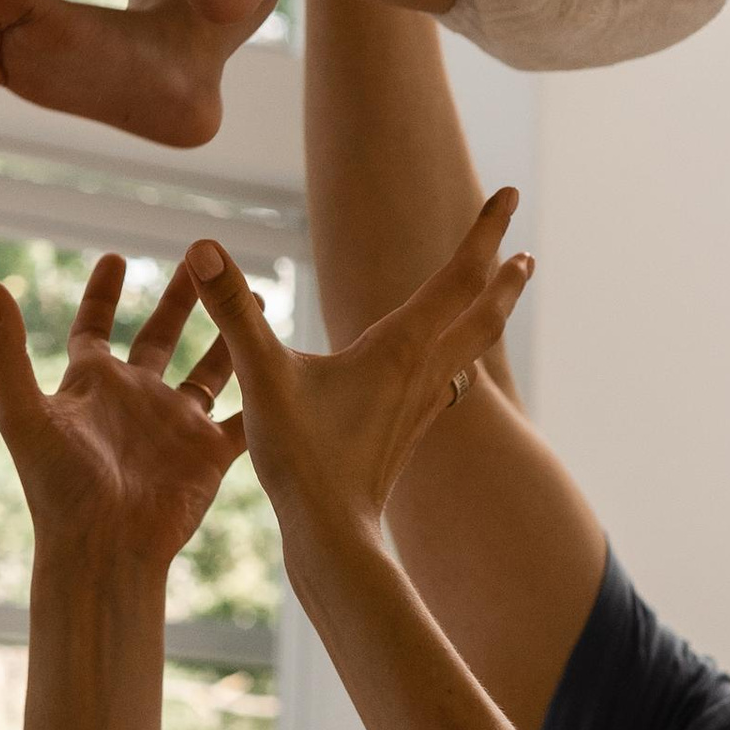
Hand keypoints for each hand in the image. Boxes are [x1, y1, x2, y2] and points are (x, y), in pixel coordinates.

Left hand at [0, 255, 239, 569]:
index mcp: (92, 387)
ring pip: (210, 369)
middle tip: (202, 260)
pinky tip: (286, 364)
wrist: (103, 550)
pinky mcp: (209, 454)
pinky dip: (264, 393)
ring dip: (229, 335)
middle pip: (159, 336)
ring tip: (254, 301)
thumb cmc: (58, 487)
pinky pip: (244, 416)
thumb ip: (7, 351)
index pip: (94, 327)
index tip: (116, 258)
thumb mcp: (24, 413)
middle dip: (180, 299)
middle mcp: (136, 400)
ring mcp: (175, 425)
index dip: (102, 294)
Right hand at [186, 196, 530, 543]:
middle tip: (526, 248)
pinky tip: (451, 371)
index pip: (458, 275)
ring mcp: (420, 406)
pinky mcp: (408, 433)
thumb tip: (202, 248)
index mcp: (401, 347)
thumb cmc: (302, 459)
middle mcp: (424, 372)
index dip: (485, 230)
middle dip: (505, 276)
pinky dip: (462, 360)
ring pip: (472, 350)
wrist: (333, 536)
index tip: (511, 193)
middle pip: (481, 314)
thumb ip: (234, 311)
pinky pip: (449, 385)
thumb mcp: (263, 377)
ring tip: (502, 296)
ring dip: (490, 316)